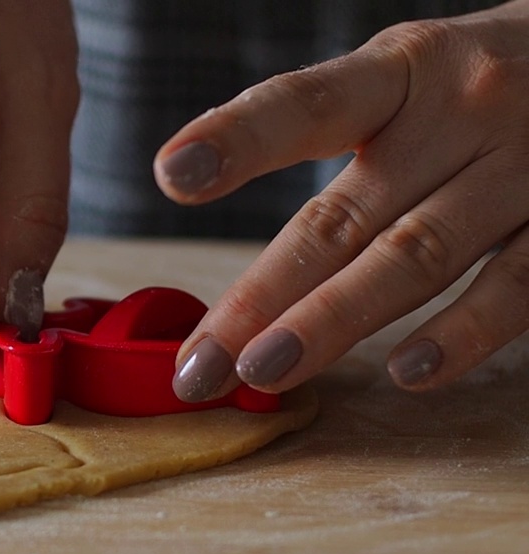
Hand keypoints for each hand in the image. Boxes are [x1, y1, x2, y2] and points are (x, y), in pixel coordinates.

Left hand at [155, 1, 528, 399]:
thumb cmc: (486, 81)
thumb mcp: (412, 77)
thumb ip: (333, 137)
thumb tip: (223, 228)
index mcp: (404, 71)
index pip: (307, 106)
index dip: (239, 139)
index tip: (172, 174)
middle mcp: (462, 112)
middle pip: (342, 215)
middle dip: (259, 295)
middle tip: (199, 363)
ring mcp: (524, 167)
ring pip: (416, 255)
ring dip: (334, 321)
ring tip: (265, 371)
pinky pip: (518, 283)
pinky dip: (465, 332)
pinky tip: (410, 371)